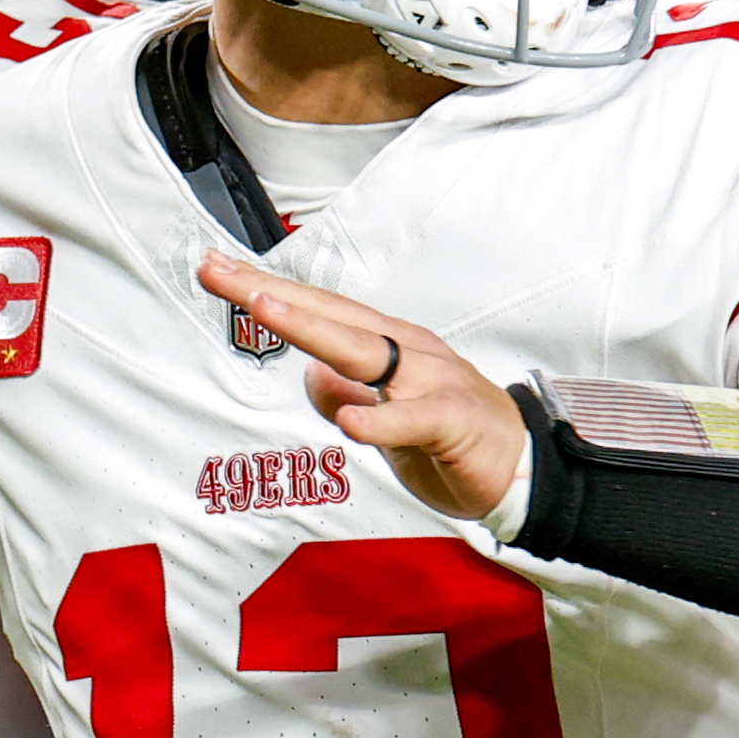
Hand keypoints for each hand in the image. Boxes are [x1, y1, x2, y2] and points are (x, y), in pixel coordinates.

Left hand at [200, 251, 523, 521]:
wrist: (521, 467)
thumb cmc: (451, 436)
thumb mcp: (381, 418)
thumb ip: (344, 394)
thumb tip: (311, 378)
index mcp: (387, 345)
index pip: (317, 310)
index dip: (266, 290)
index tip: (217, 270)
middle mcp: (406, 351)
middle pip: (330, 315)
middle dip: (272, 292)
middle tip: (220, 272)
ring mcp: (432, 381)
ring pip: (366, 351)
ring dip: (313, 329)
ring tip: (266, 310)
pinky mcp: (454, 421)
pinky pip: (414, 420)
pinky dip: (381, 421)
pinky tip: (351, 422)